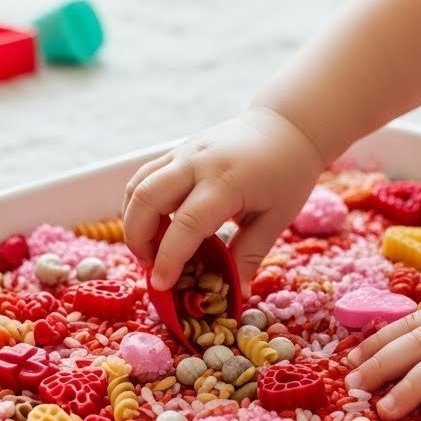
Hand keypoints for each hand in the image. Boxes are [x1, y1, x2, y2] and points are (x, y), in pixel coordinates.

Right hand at [122, 106, 323, 290]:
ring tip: (150, 249)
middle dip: (138, 240)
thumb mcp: (277, 218)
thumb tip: (237, 294)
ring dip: (133, 222)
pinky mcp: (177, 150)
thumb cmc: (287, 173)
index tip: (161, 285)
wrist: (286, 126)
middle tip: (151, 267)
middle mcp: (197, 163)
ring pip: (137, 185)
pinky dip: (139, 204)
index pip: (186, 224)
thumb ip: (250, 255)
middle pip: (146, 199)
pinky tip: (155, 225)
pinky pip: (144, 176)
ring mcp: (183, 152)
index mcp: (226, 181)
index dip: (169, 258)